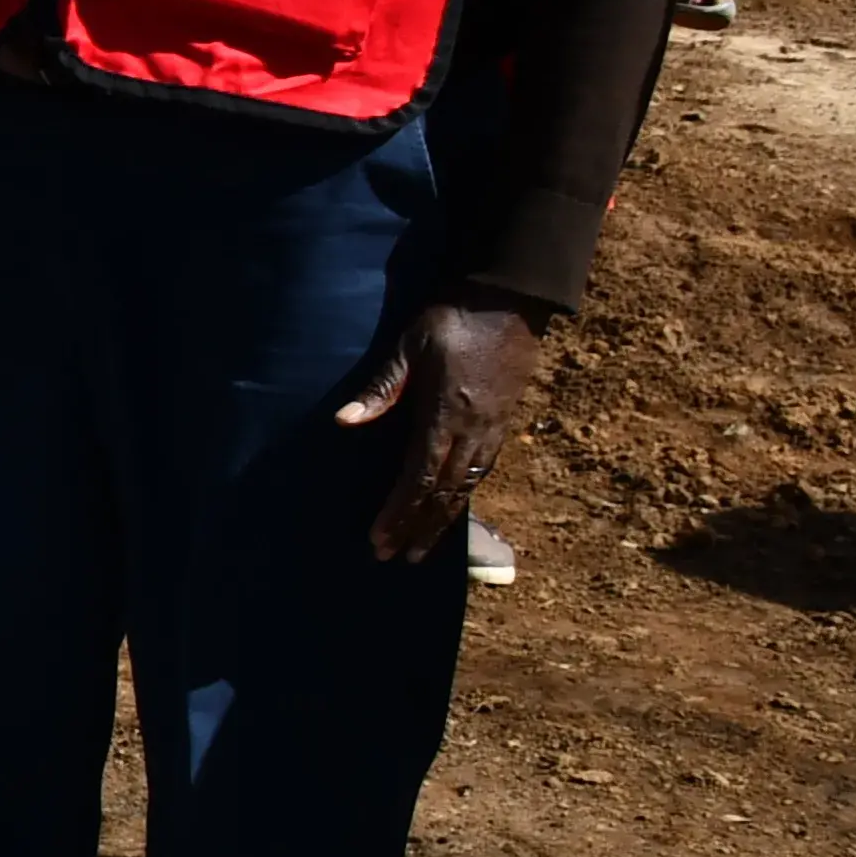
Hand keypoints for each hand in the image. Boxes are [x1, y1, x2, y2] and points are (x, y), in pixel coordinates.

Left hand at [332, 298, 546, 561]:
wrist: (512, 298)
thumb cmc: (453, 318)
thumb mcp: (410, 346)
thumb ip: (381, 387)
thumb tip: (344, 420)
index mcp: (446, 415)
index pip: (418, 477)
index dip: (399, 512)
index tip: (380, 539)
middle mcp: (473, 430)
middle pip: (443, 492)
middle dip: (417, 528)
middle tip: (394, 557)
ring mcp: (493, 427)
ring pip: (466, 486)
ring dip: (442, 520)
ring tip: (422, 549)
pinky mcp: (503, 421)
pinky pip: (482, 469)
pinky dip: (464, 495)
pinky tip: (453, 508)